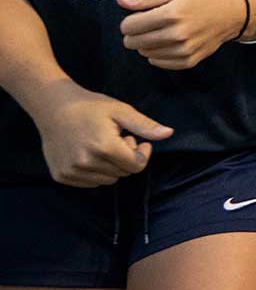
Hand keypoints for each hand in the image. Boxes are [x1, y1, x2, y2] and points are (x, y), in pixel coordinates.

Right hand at [27, 80, 172, 186]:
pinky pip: (90, 182)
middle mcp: (86, 163)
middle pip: (123, 173)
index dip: (142, 153)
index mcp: (104, 147)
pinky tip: (88, 152)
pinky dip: (95, 172)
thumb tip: (169, 134)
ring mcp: (72, 171)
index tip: (136, 139)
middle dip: (126, 157)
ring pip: (107, 180)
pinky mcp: (61, 175)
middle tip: (117, 138)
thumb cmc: (90, 106)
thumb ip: (145, 126)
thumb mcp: (121, 111)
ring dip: (111, 166)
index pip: (137, 166)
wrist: (52, 107)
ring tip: (102, 144)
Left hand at [119, 0, 247, 68]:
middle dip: (134, 34)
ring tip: (160, 33)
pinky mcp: (188, 61)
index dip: (128, 21)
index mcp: (172, 14)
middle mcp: (178, 34)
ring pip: (144, 53)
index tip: (138, 17)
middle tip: (147, 26)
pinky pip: (157, 63)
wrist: (227, 17)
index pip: (129, 26)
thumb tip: (122, 2)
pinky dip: (157, 54)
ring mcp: (184, 50)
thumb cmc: (199, 1)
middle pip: (133, 42)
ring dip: (146, 44)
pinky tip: (166, 44)